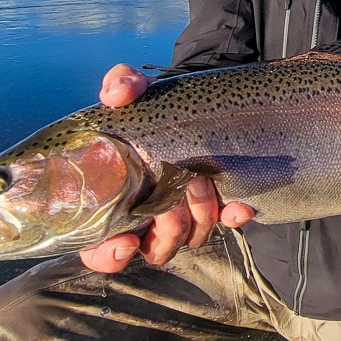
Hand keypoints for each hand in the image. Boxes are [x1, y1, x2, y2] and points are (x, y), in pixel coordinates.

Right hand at [79, 64, 255, 273]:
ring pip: (192, 237)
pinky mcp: (220, 202)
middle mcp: (151, 213)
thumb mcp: (135, 89)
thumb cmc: (156, 102)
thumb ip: (121, 85)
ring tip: (200, 182)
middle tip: (175, 195)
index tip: (125, 240)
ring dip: (198, 216)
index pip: (103, 250)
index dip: (109, 255)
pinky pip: (228, 221)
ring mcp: (187, 211)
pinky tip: (238, 206)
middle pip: (156, 248)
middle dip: (168, 228)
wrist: (200, 98)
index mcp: (118, 198)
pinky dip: (233, 217)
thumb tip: (117, 94)